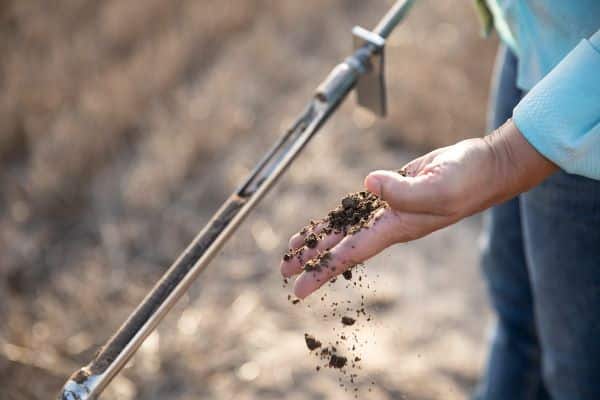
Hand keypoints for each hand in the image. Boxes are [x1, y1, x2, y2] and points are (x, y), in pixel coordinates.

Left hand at [281, 120, 556, 298]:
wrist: (483, 166)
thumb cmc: (468, 180)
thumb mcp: (438, 188)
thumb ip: (402, 190)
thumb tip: (367, 184)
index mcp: (396, 228)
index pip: (350, 254)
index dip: (322, 270)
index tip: (298, 289)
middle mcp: (388, 223)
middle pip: (340, 245)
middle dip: (311, 258)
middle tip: (284, 271)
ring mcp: (388, 208)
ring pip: (344, 226)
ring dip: (318, 237)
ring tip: (294, 248)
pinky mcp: (391, 191)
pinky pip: (356, 206)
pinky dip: (338, 215)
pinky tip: (325, 222)